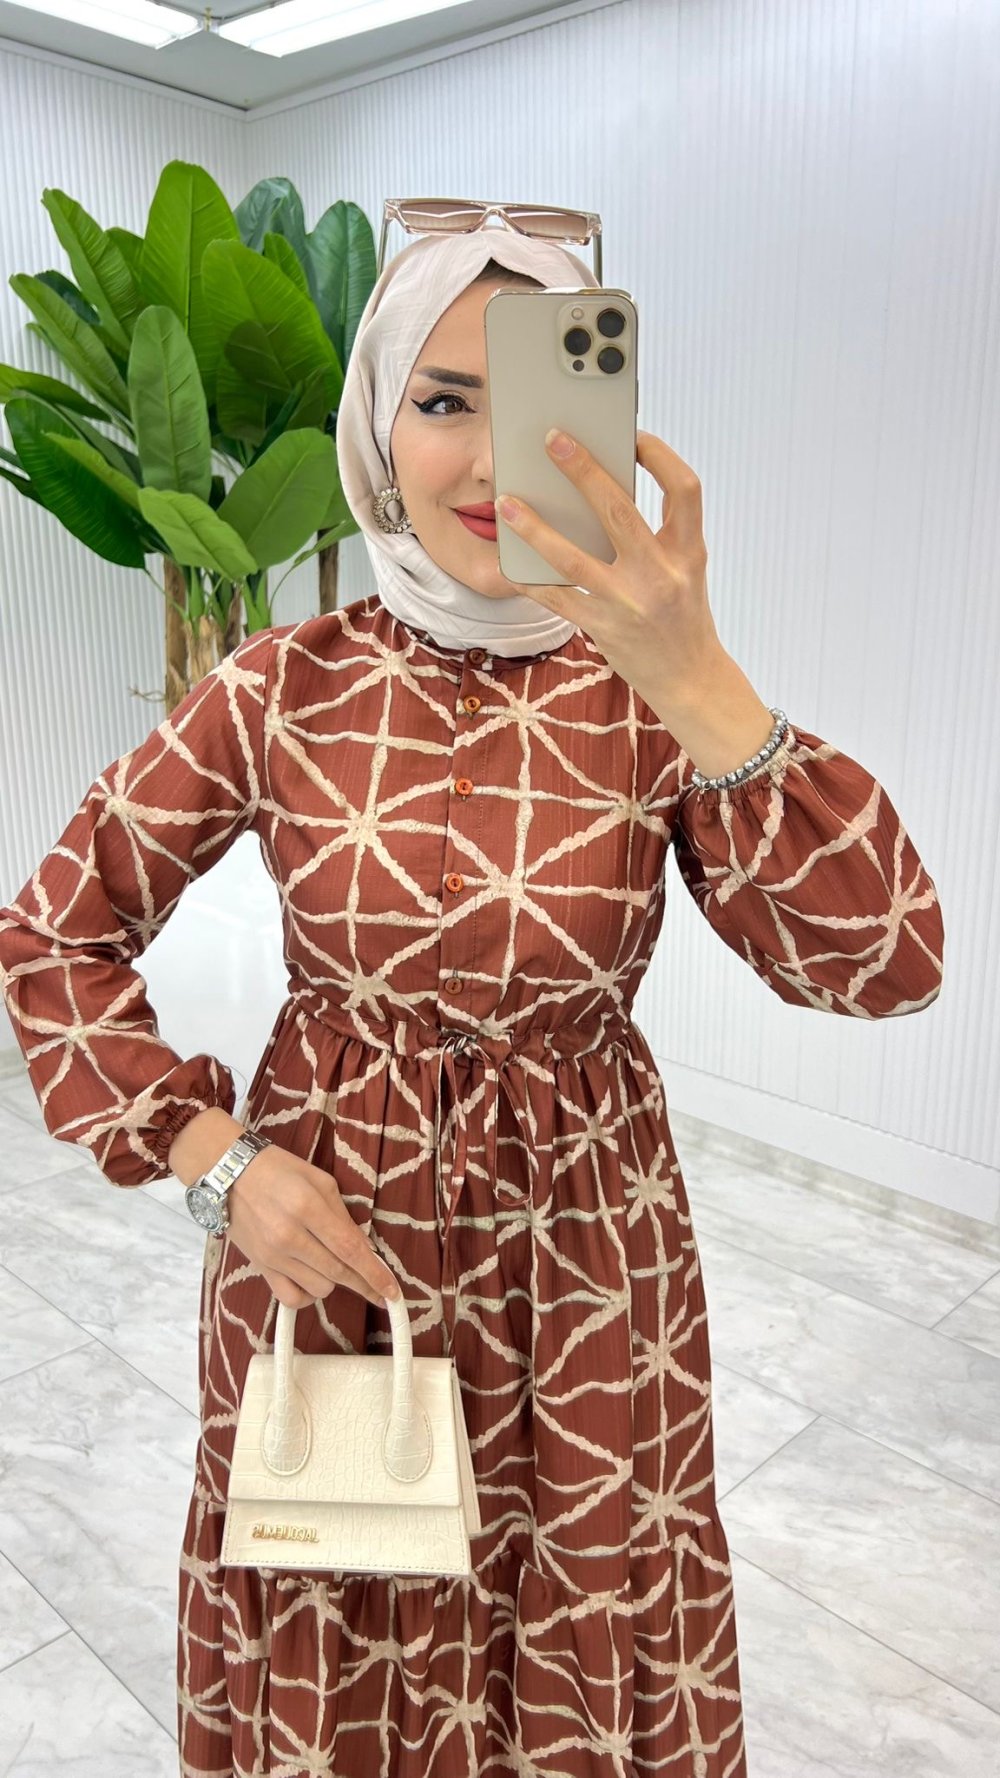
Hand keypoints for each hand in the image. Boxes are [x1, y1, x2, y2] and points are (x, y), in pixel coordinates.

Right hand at [226, 1145, 400, 1310]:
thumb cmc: (278, 1169)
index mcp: (308, 1207)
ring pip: (318, 1288)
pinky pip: (291, 1298)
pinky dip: (307, 1295)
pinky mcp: (259, 1266)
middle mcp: (289, 1235)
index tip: (392, 1292)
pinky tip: (311, 1279)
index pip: (350, 1249)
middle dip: (364, 1283)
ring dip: (334, 1281)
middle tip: (379, 1290)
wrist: (229, 1172)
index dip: (374, 1273)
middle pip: (338, 1273)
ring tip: (331, 1262)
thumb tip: (364, 1249)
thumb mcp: (319, 1180)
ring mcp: (272, 1255)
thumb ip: (343, 1215)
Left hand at [495, 429, 724, 715]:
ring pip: (572, 557)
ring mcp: (629, 604)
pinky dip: (529, 580)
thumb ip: (657, 533)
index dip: (661, 456)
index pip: (684, 488)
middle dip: (583, 469)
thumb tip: (605, 490)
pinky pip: (556, 598)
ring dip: (534, 528)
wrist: (691, 680)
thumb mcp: (686, 569)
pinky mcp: (603, 629)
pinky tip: (508, 563)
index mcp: (689, 552)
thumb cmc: (683, 617)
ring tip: (506, 504)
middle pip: (618, 509)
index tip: (634, 436)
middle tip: (553, 440)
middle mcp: (661, 574)